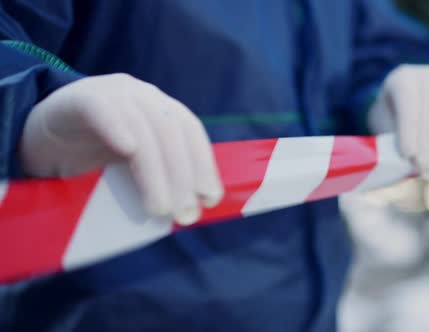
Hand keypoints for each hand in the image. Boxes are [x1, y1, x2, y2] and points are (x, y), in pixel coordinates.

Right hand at [20, 73, 222, 224]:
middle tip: (184, 215)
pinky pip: (100, 109)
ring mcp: (112, 93)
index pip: (191, 133)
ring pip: (142, 128)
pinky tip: (126, 148)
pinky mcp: (79, 98)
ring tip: (158, 208)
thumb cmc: (92, 156)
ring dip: (155, 171)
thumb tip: (189, 210)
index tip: (210, 199)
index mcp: (161, 110)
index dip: (203, 165)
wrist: (41, 134)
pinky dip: (116, 126)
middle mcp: (143, 97)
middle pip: (171, 132)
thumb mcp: (131, 167)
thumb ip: (157, 178)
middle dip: (183, 176)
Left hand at [368, 65, 428, 179]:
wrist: (402, 106)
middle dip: (426, 144)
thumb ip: (390, 137)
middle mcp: (427, 75)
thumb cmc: (388, 116)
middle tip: (422, 170)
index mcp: (402, 77)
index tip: (408, 155)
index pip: (409, 101)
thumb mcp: (381, 123)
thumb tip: (405, 162)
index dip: (409, 130)